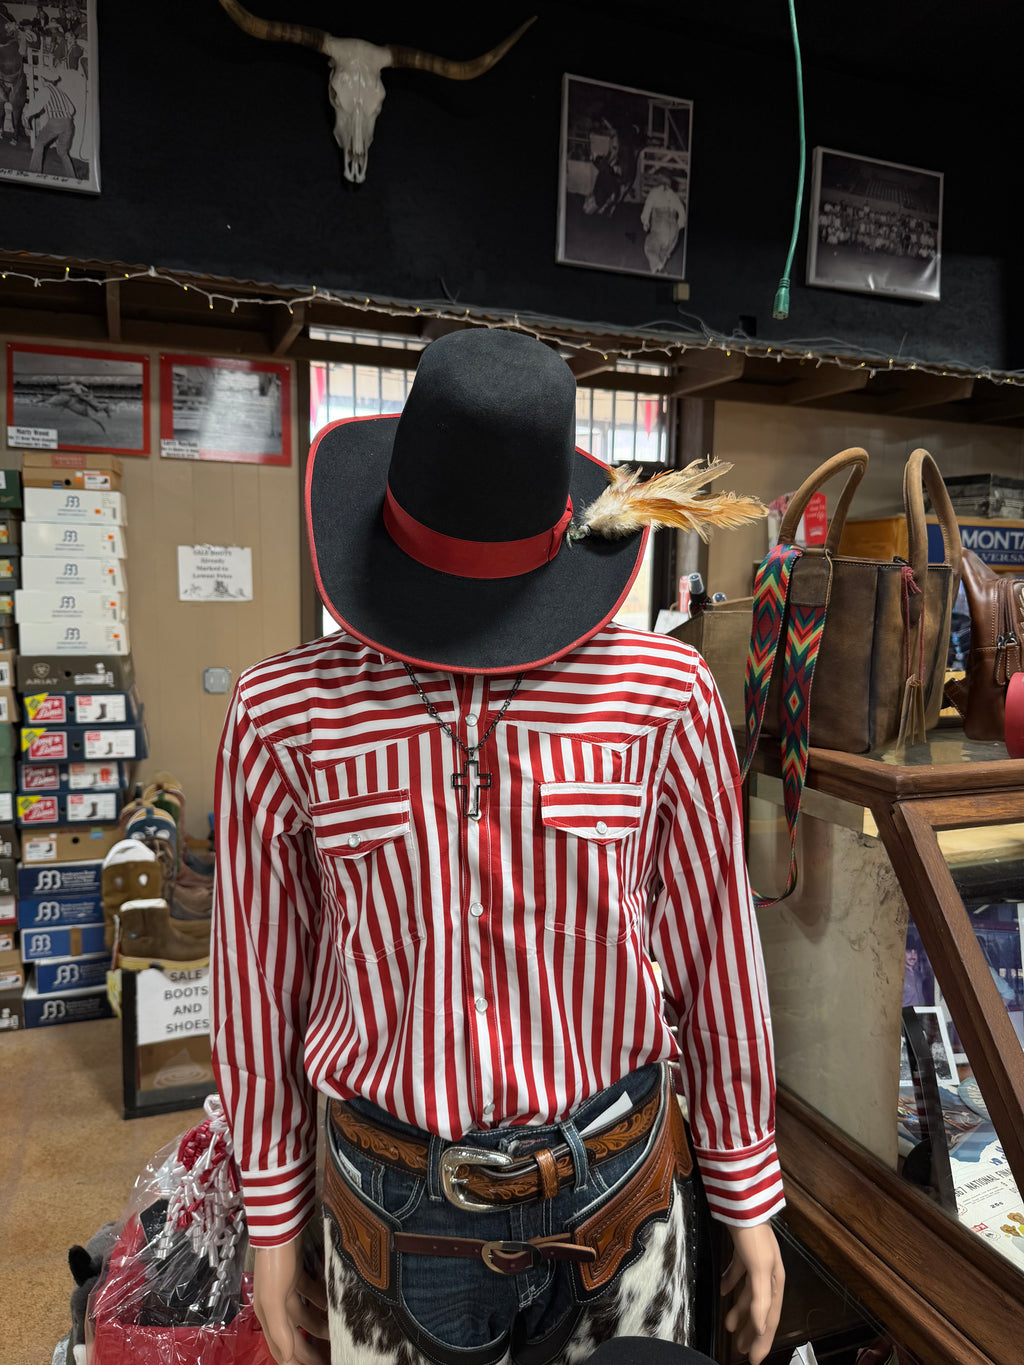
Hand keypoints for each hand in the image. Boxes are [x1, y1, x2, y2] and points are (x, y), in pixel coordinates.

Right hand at [252, 1234, 329, 1364]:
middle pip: (295, 1335)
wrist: (280, 1225)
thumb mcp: (273, 1299)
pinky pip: (312, 1293)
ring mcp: (287, 1288)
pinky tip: (334, 1304)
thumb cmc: (275, 1262)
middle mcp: (276, 1304)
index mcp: (268, 1315)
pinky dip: (322, 1301)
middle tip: (332, 1357)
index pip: (282, 1349)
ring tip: (337, 1333)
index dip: (296, 1363)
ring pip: (305, 1314)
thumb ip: (280, 1329)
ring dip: (319, 1325)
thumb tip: (288, 1357)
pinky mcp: (298, 1273)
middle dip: (310, 1349)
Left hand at [720, 1222, 784, 1364]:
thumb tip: (759, 1327)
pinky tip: (722, 1291)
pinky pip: (737, 1275)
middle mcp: (768, 1275)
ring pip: (748, 1295)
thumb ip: (760, 1299)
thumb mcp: (759, 1269)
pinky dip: (730, 1284)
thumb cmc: (753, 1237)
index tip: (754, 1359)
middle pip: (759, 1311)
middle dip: (750, 1331)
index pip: (769, 1319)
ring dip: (739, 1310)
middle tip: (740, 1349)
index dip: (762, 1341)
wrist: (742, 1206)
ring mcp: (755, 1263)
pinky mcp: (742, 1252)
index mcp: (775, 1282)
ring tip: (728, 1325)